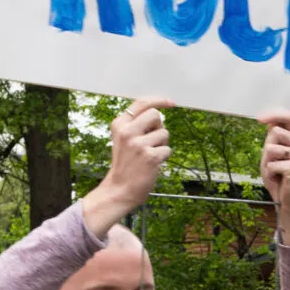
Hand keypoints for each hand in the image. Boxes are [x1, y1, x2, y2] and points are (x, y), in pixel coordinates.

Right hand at [89, 97, 174, 227]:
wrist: (119, 189)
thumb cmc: (126, 164)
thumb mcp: (123, 139)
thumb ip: (136, 125)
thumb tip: (159, 114)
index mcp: (119, 124)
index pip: (141, 102)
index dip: (159, 100)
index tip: (171, 103)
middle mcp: (127, 132)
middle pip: (156, 115)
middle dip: (159, 126)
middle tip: (153, 140)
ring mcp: (138, 144)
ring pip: (164, 133)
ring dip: (162, 144)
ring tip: (150, 155)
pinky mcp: (150, 156)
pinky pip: (167, 150)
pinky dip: (163, 157)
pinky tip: (153, 164)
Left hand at [256, 108, 289, 205]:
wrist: (287, 199)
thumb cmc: (279, 175)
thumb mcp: (272, 153)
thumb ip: (273, 137)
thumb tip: (269, 121)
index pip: (288, 117)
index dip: (273, 114)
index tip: (260, 119)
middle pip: (275, 131)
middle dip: (267, 147)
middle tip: (275, 162)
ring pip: (271, 148)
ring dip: (268, 162)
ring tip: (277, 170)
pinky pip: (272, 164)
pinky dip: (270, 173)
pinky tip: (280, 178)